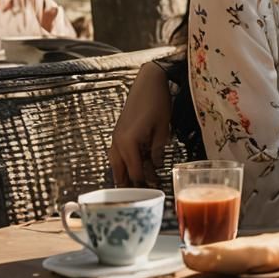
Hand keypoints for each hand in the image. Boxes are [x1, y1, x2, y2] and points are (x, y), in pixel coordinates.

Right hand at [108, 62, 173, 187]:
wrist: (148, 82)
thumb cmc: (157, 102)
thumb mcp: (163, 129)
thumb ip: (157, 150)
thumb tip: (154, 166)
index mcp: (128, 143)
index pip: (134, 173)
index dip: (144, 184)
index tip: (154, 191)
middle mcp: (118, 142)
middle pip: (120, 172)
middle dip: (129, 185)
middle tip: (140, 195)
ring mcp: (116, 137)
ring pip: (116, 164)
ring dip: (125, 174)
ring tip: (135, 186)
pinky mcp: (118, 133)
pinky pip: (118, 154)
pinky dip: (124, 163)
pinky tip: (134, 166)